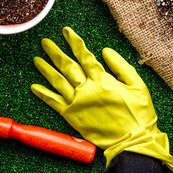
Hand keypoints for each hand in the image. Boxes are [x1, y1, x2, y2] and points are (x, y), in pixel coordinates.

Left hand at [31, 27, 172, 171]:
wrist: (133, 141)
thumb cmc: (138, 114)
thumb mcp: (138, 85)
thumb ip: (121, 66)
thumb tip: (105, 51)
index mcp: (103, 80)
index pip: (85, 56)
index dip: (74, 42)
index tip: (66, 31)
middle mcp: (87, 90)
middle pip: (67, 66)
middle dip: (55, 52)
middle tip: (45, 42)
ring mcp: (78, 103)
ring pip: (57, 82)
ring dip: (46, 70)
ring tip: (37, 59)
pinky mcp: (72, 116)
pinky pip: (54, 103)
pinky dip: (43, 94)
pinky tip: (34, 87)